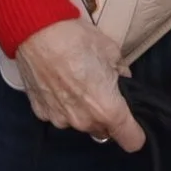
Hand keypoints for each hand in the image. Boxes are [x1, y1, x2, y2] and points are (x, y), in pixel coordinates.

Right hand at [13, 17, 144, 151]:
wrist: (35, 30)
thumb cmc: (76, 38)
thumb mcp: (110, 50)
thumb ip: (120, 70)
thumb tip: (122, 77)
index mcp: (108, 109)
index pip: (131, 140)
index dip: (135, 131)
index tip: (132, 121)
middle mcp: (84, 121)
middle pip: (103, 130)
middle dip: (105, 115)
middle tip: (98, 88)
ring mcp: (60, 119)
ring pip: (80, 122)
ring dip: (81, 110)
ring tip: (73, 83)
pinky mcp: (40, 112)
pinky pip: (58, 114)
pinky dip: (60, 104)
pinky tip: (56, 82)